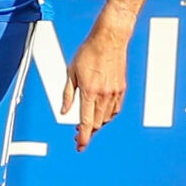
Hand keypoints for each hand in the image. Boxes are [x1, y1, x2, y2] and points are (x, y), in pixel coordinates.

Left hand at [61, 24, 128, 150]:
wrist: (109, 39)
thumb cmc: (89, 51)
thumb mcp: (71, 72)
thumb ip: (67, 95)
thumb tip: (64, 112)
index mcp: (89, 91)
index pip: (86, 122)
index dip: (83, 138)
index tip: (80, 147)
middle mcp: (104, 94)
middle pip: (97, 124)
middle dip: (87, 131)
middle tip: (77, 132)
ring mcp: (115, 92)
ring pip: (106, 118)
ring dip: (97, 124)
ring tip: (88, 123)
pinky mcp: (121, 89)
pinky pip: (115, 110)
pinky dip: (108, 116)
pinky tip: (101, 114)